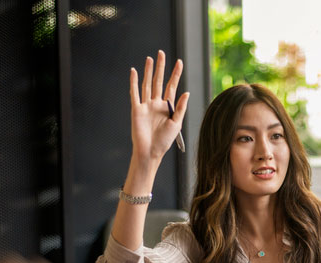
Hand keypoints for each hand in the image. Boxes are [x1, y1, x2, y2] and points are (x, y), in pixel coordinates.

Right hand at [129, 50, 188, 172]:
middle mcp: (156, 104)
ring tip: (150, 58)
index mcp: (168, 107)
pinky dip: (134, 82)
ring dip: (148, 71)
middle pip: (159, 81)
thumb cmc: (165, 141)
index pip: (172, 86)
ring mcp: (146, 105)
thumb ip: (181, 108)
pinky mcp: (136, 109)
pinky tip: (135, 71)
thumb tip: (186, 92)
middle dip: (161, 68)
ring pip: (147, 84)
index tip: (180, 62)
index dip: (176, 74)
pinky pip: (135, 93)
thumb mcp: (176, 124)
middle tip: (162, 53)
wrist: (151, 151)